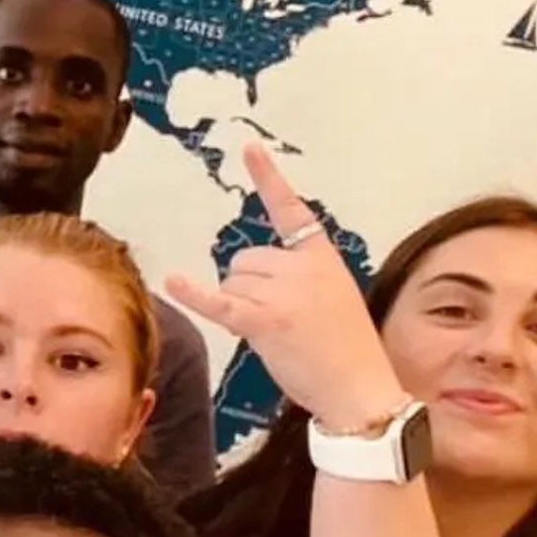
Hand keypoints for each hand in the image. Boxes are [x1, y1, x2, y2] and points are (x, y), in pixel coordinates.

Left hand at [165, 143, 407, 434]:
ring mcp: (283, 293)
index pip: (291, 210)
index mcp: (322, 258)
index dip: (269, 178)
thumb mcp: (333, 298)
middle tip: (281, 321)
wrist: (361, 388)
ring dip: (240, 306)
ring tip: (277, 333)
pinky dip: (195, 294)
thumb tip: (247, 276)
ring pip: (231, 284)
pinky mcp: (264, 321)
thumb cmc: (346, 350)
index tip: (249, 149)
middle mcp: (302, 268)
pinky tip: (174, 282)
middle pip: (243, 262)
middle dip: (248, 288)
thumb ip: (298, 277)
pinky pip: (220, 302)